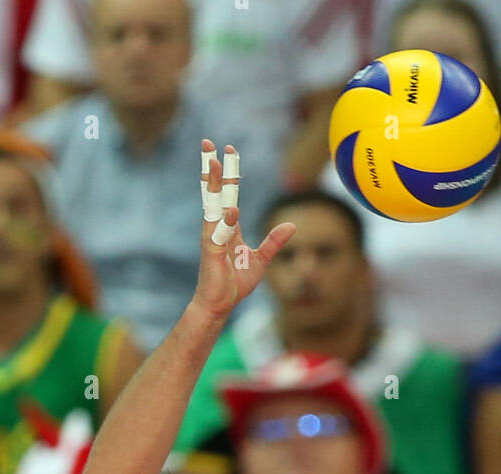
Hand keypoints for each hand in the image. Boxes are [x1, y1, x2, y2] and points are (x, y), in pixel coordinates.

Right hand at [194, 139, 294, 319]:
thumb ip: (274, 242)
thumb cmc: (235, 283)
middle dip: (212, 167)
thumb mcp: (261, 259)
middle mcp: (218, 227)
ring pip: (211, 204)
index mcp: (229, 226)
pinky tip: (232, 210)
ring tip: (211, 162)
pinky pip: (217, 232)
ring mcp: (212, 236)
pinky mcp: (210, 251)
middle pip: (215, 191)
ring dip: (211, 183)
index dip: (229, 174)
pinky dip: (225, 221)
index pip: (229, 194)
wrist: (220, 304)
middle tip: (208, 142)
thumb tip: (291, 226)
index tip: (229, 152)